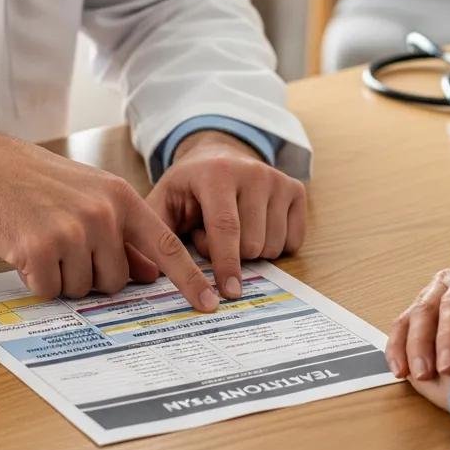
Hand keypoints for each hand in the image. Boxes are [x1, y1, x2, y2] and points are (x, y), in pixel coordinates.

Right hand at [0, 127, 219, 312]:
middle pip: (117, 280)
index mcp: (121, 197)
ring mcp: (73, 230)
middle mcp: (103, 213)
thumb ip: (124, 233)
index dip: (189, 278)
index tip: (209, 302)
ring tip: (45, 241)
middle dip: (92, 274)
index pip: (166, 245)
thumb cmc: (40, 184)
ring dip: (63, 276)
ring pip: (83, 289)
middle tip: (66, 245)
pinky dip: (37, 280)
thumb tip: (151, 274)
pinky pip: (50, 291)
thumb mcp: (91, 196)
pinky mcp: (40, 248)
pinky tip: (27, 250)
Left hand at [145, 131, 306, 299]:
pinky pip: (293, 242)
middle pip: (252, 245)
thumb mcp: (163, 200)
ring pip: (273, 246)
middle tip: (212, 236)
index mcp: (217, 173)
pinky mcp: (296, 190)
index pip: (226, 227)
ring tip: (233, 230)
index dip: (227, 264)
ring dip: (252, 252)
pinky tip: (256, 227)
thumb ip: (155, 233)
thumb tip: (153, 274)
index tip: (228, 293)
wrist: (218, 155)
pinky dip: (274, 246)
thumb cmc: (188, 186)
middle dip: (232, 256)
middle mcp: (253, 172)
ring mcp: (278, 180)